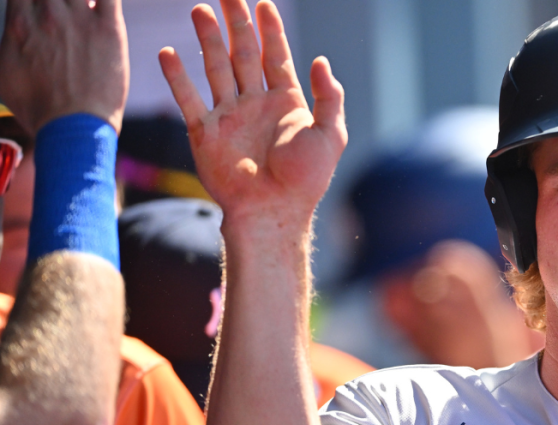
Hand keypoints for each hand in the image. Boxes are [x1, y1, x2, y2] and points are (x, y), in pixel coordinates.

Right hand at [0, 0, 128, 133]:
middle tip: (63, 16)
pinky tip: (101, 7)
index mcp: (20, 22)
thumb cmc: (37, 107)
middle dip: (55, 2)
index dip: (32, 0)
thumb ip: (5, 43)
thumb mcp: (1, 73)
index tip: (41, 9)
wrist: (72, 126)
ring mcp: (79, 19)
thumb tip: (9, 35)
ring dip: (80, 1)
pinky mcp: (109, 29)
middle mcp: (48, 15)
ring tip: (83, 14)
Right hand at [158, 0, 346, 232]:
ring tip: (199, 9)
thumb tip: (321, 61)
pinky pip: (188, 99)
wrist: (273, 212)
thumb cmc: (306, 180)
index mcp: (286, 102)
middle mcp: (255, 104)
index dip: (270, 28)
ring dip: (208, 39)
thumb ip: (329, 97)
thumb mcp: (330, 136)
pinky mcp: (206, 133)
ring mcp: (229, 116)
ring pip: (216, 67)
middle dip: (235, 22)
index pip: (275, 55)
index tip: (263, 1)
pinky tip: (168, 52)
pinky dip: (177, 76)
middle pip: (243, 53)